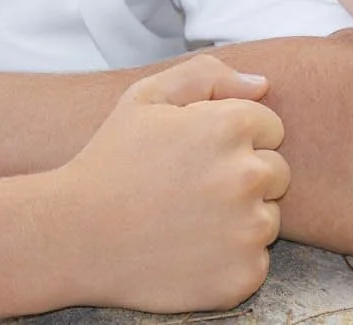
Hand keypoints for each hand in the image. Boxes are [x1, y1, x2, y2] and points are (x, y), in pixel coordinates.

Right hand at [55, 55, 289, 312]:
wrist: (75, 236)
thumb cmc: (111, 162)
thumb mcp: (146, 98)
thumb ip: (207, 76)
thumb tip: (263, 85)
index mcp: (230, 126)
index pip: (271, 128)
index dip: (234, 139)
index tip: (198, 155)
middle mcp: (247, 175)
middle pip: (277, 172)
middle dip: (243, 177)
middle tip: (192, 190)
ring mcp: (248, 230)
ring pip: (268, 218)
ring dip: (240, 220)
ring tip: (187, 221)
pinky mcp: (243, 276)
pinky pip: (256, 262)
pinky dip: (230, 260)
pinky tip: (189, 252)